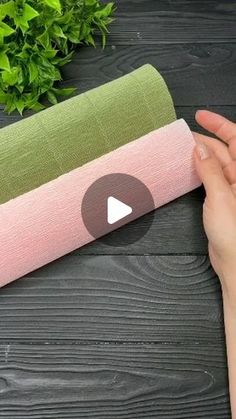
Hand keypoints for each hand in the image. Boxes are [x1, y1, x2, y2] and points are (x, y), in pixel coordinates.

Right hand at [193, 110, 235, 300]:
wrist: (234, 263)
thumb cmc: (234, 236)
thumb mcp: (220, 197)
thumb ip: (210, 171)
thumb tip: (200, 149)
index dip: (219, 125)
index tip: (201, 116)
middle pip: (224, 150)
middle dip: (206, 140)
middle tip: (183, 135)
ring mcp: (231, 190)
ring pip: (215, 165)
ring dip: (200, 155)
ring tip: (182, 148)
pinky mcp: (221, 200)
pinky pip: (210, 178)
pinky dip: (199, 171)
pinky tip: (188, 167)